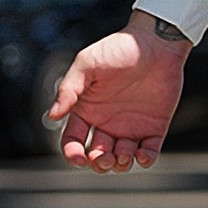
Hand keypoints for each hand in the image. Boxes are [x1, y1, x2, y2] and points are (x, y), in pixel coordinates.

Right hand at [49, 10, 191, 172]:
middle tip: (104, 157)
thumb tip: (52, 115)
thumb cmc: (119, 49)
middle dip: (99, 163)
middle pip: (97, 156)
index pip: (74, 140)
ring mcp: (131, 127)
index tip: (78, 158)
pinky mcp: (154, 129)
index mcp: (87, 110)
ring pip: (121, 159)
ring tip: (122, 154)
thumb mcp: (87, 65)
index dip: (73, 153)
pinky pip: (149, 153)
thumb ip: (69, 90)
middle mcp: (107, 123)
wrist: (155, 43)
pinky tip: (142, 155)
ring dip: (120, 164)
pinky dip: (145, 159)